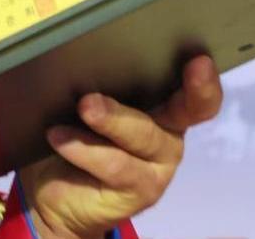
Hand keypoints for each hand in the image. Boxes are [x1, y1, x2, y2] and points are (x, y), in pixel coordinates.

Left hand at [19, 55, 223, 238]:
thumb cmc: (72, 134)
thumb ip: (93, 85)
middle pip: (174, 114)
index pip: (194, 96)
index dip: (203, 83)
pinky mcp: (142, 191)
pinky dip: (84, 150)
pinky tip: (59, 138)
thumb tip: (79, 59)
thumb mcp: (82, 105)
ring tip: (82, 108)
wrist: (52, 194)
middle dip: (140, 96)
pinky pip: (114, 166)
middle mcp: (168, 136)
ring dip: (109, 120)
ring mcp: (157, 167)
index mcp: (163, 107)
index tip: (199, 62)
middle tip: (93, 96)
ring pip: (140, 137)